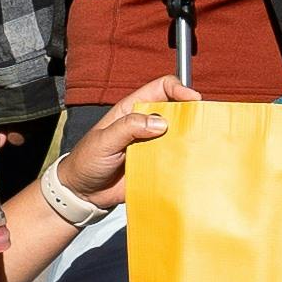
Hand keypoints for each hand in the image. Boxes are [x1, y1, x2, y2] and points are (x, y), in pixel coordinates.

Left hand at [59, 77, 188, 204]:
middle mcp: (145, 125)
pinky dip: (184, 162)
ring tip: (198, 145)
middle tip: (199, 124)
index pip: (161, 89)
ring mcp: (152, 145)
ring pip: (179, 136)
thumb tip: (159, 122)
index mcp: (132, 110)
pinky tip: (189, 165)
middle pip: (176, 111)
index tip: (192, 99)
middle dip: (190, 114)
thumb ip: (128, 127)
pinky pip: (175, 161)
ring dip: (189, 140)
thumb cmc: (86, 160)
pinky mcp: (156, 165)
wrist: (82, 192)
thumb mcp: (103, 140)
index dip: (178, 89)